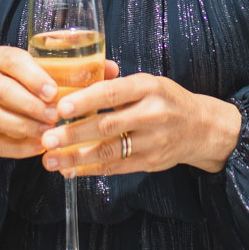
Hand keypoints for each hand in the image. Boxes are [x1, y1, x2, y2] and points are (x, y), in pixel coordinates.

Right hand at [0, 47, 119, 158]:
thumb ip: (82, 65)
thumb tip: (111, 69)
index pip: (11, 61)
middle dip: (29, 105)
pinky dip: (16, 147)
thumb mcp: (57, 67)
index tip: (53, 91)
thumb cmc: (42, 79)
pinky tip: (38, 147)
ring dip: (22, 126)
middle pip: (0, 89)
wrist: (16, 96)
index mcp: (1, 57)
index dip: (31, 76)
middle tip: (54, 116)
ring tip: (48, 134)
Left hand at [40, 72, 241, 175]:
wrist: (202, 128)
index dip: (85, 101)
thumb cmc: (167, 100)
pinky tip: (70, 170)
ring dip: (76, 158)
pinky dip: (90, 170)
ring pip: (108, 152)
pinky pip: (115, 168)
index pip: (113, 93)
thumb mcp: (148, 83)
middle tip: (46, 139)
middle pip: (107, 126)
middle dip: (73, 134)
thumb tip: (77, 79)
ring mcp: (152, 142)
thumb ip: (116, 84)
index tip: (60, 108)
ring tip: (50, 160)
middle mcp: (152, 114)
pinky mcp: (150, 163)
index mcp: (148, 87)